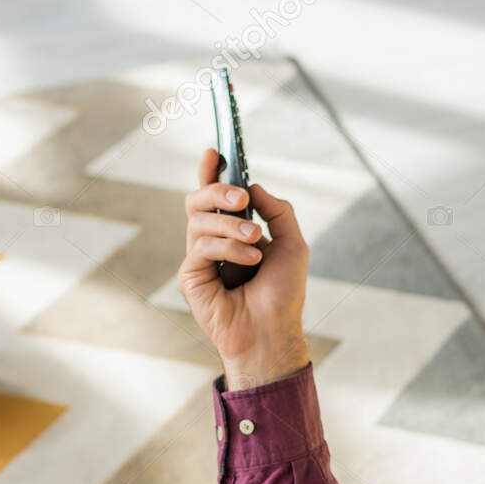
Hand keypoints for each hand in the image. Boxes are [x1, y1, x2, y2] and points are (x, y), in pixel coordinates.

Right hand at [178, 147, 311, 388]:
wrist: (273, 332)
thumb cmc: (283, 295)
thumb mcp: (293, 245)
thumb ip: (278, 211)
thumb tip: (254, 186)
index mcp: (234, 231)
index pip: (215, 195)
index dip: (210, 171)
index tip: (213, 151)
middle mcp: (213, 241)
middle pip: (198, 199)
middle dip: (218, 191)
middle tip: (242, 201)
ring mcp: (200, 258)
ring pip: (198, 219)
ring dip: (231, 226)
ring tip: (256, 243)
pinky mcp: (190, 276)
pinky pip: (200, 246)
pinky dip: (228, 248)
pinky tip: (250, 262)